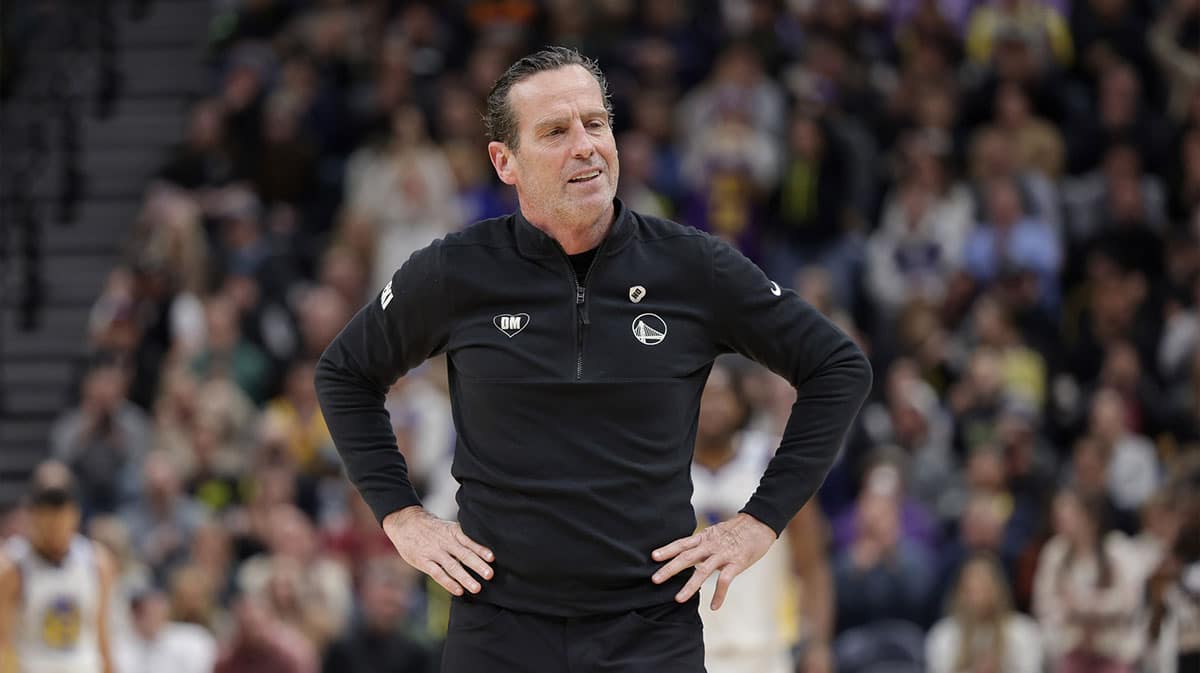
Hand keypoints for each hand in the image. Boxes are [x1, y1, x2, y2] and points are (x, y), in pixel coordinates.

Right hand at [381, 506, 493, 596]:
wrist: (405, 522)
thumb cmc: (431, 528)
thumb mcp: (447, 526)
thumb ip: (460, 537)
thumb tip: (480, 549)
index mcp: (452, 532)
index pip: (469, 541)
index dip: (480, 549)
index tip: (492, 558)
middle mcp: (445, 542)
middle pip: (463, 554)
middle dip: (477, 565)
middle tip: (490, 575)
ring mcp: (434, 552)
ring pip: (452, 566)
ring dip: (465, 578)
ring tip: (477, 588)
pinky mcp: (423, 562)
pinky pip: (438, 574)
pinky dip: (449, 582)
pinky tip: (459, 591)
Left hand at [650, 513, 775, 609]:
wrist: (760, 523)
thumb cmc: (737, 530)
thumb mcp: (715, 532)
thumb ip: (703, 543)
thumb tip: (689, 553)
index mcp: (704, 538)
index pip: (682, 543)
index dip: (667, 549)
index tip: (653, 557)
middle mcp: (710, 545)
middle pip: (686, 557)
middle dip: (670, 569)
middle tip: (655, 579)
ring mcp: (723, 554)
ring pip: (703, 571)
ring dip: (690, 586)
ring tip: (678, 599)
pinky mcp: (737, 563)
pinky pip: (726, 581)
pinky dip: (719, 594)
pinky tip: (714, 606)